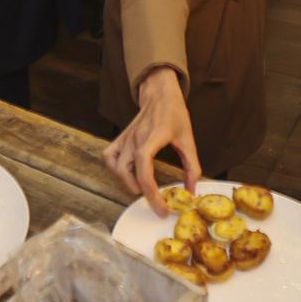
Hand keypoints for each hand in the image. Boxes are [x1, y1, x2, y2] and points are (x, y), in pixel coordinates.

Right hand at [102, 67, 198, 215]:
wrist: (159, 93)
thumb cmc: (174, 114)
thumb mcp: (188, 139)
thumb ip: (192, 166)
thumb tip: (191, 190)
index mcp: (154, 136)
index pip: (144, 165)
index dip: (151, 190)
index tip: (162, 207)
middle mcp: (136, 137)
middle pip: (127, 171)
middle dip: (141, 192)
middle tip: (156, 201)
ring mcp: (126, 138)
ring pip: (116, 167)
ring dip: (127, 183)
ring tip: (142, 189)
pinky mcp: (120, 138)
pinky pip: (108, 157)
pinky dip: (114, 170)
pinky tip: (126, 175)